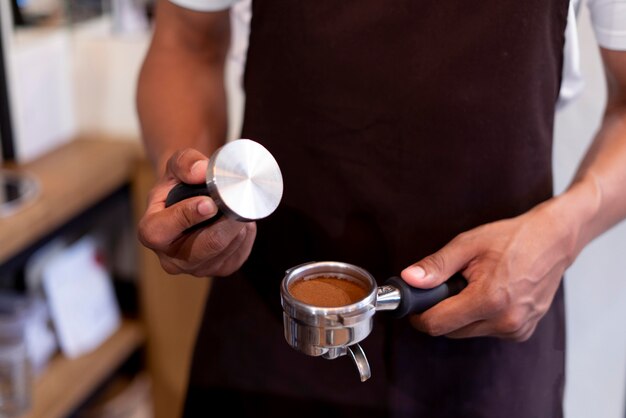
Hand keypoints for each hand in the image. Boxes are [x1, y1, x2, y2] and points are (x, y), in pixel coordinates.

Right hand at [137, 148, 256, 276]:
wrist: (191, 202)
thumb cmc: (180, 183)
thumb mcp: (175, 165)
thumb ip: (184, 163)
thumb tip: (201, 171)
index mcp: (151, 232)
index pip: (162, 231)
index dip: (186, 216)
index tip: (209, 203)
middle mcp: (171, 259)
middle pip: (206, 246)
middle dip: (226, 224)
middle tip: (241, 204)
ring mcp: (196, 269)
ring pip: (226, 249)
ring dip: (238, 227)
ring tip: (240, 207)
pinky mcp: (219, 270)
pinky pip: (238, 254)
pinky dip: (245, 236)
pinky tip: (242, 221)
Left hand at [401, 200, 576, 340]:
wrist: (553, 240)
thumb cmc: (512, 239)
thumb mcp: (467, 245)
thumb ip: (436, 265)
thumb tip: (409, 280)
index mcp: (488, 300)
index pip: (437, 324)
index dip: (419, 316)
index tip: (415, 305)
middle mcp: (505, 321)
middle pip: (450, 332)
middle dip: (441, 313)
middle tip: (447, 287)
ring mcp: (516, 329)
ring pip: (467, 333)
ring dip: (461, 316)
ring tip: (473, 287)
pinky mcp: (522, 332)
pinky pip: (487, 331)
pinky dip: (479, 318)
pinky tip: (490, 295)